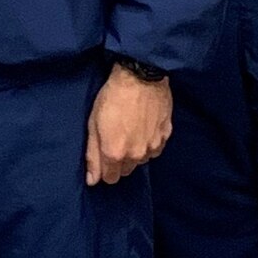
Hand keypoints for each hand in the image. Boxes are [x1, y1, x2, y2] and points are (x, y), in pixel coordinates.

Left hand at [86, 65, 171, 185]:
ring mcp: (153, 146)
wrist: (141, 76)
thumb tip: (92, 180)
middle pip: (126, 171)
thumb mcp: (93, 124)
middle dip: (120, 161)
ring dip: (135, 151)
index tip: (104, 155)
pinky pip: (155, 148)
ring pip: (141, 160)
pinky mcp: (165, 135)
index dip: (105, 169)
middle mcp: (135, 155)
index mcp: (115, 154)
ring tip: (131, 129)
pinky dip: (149, 142)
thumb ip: (92, 155)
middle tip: (116, 138)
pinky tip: (144, 126)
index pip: (110, 178)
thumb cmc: (113, 97)